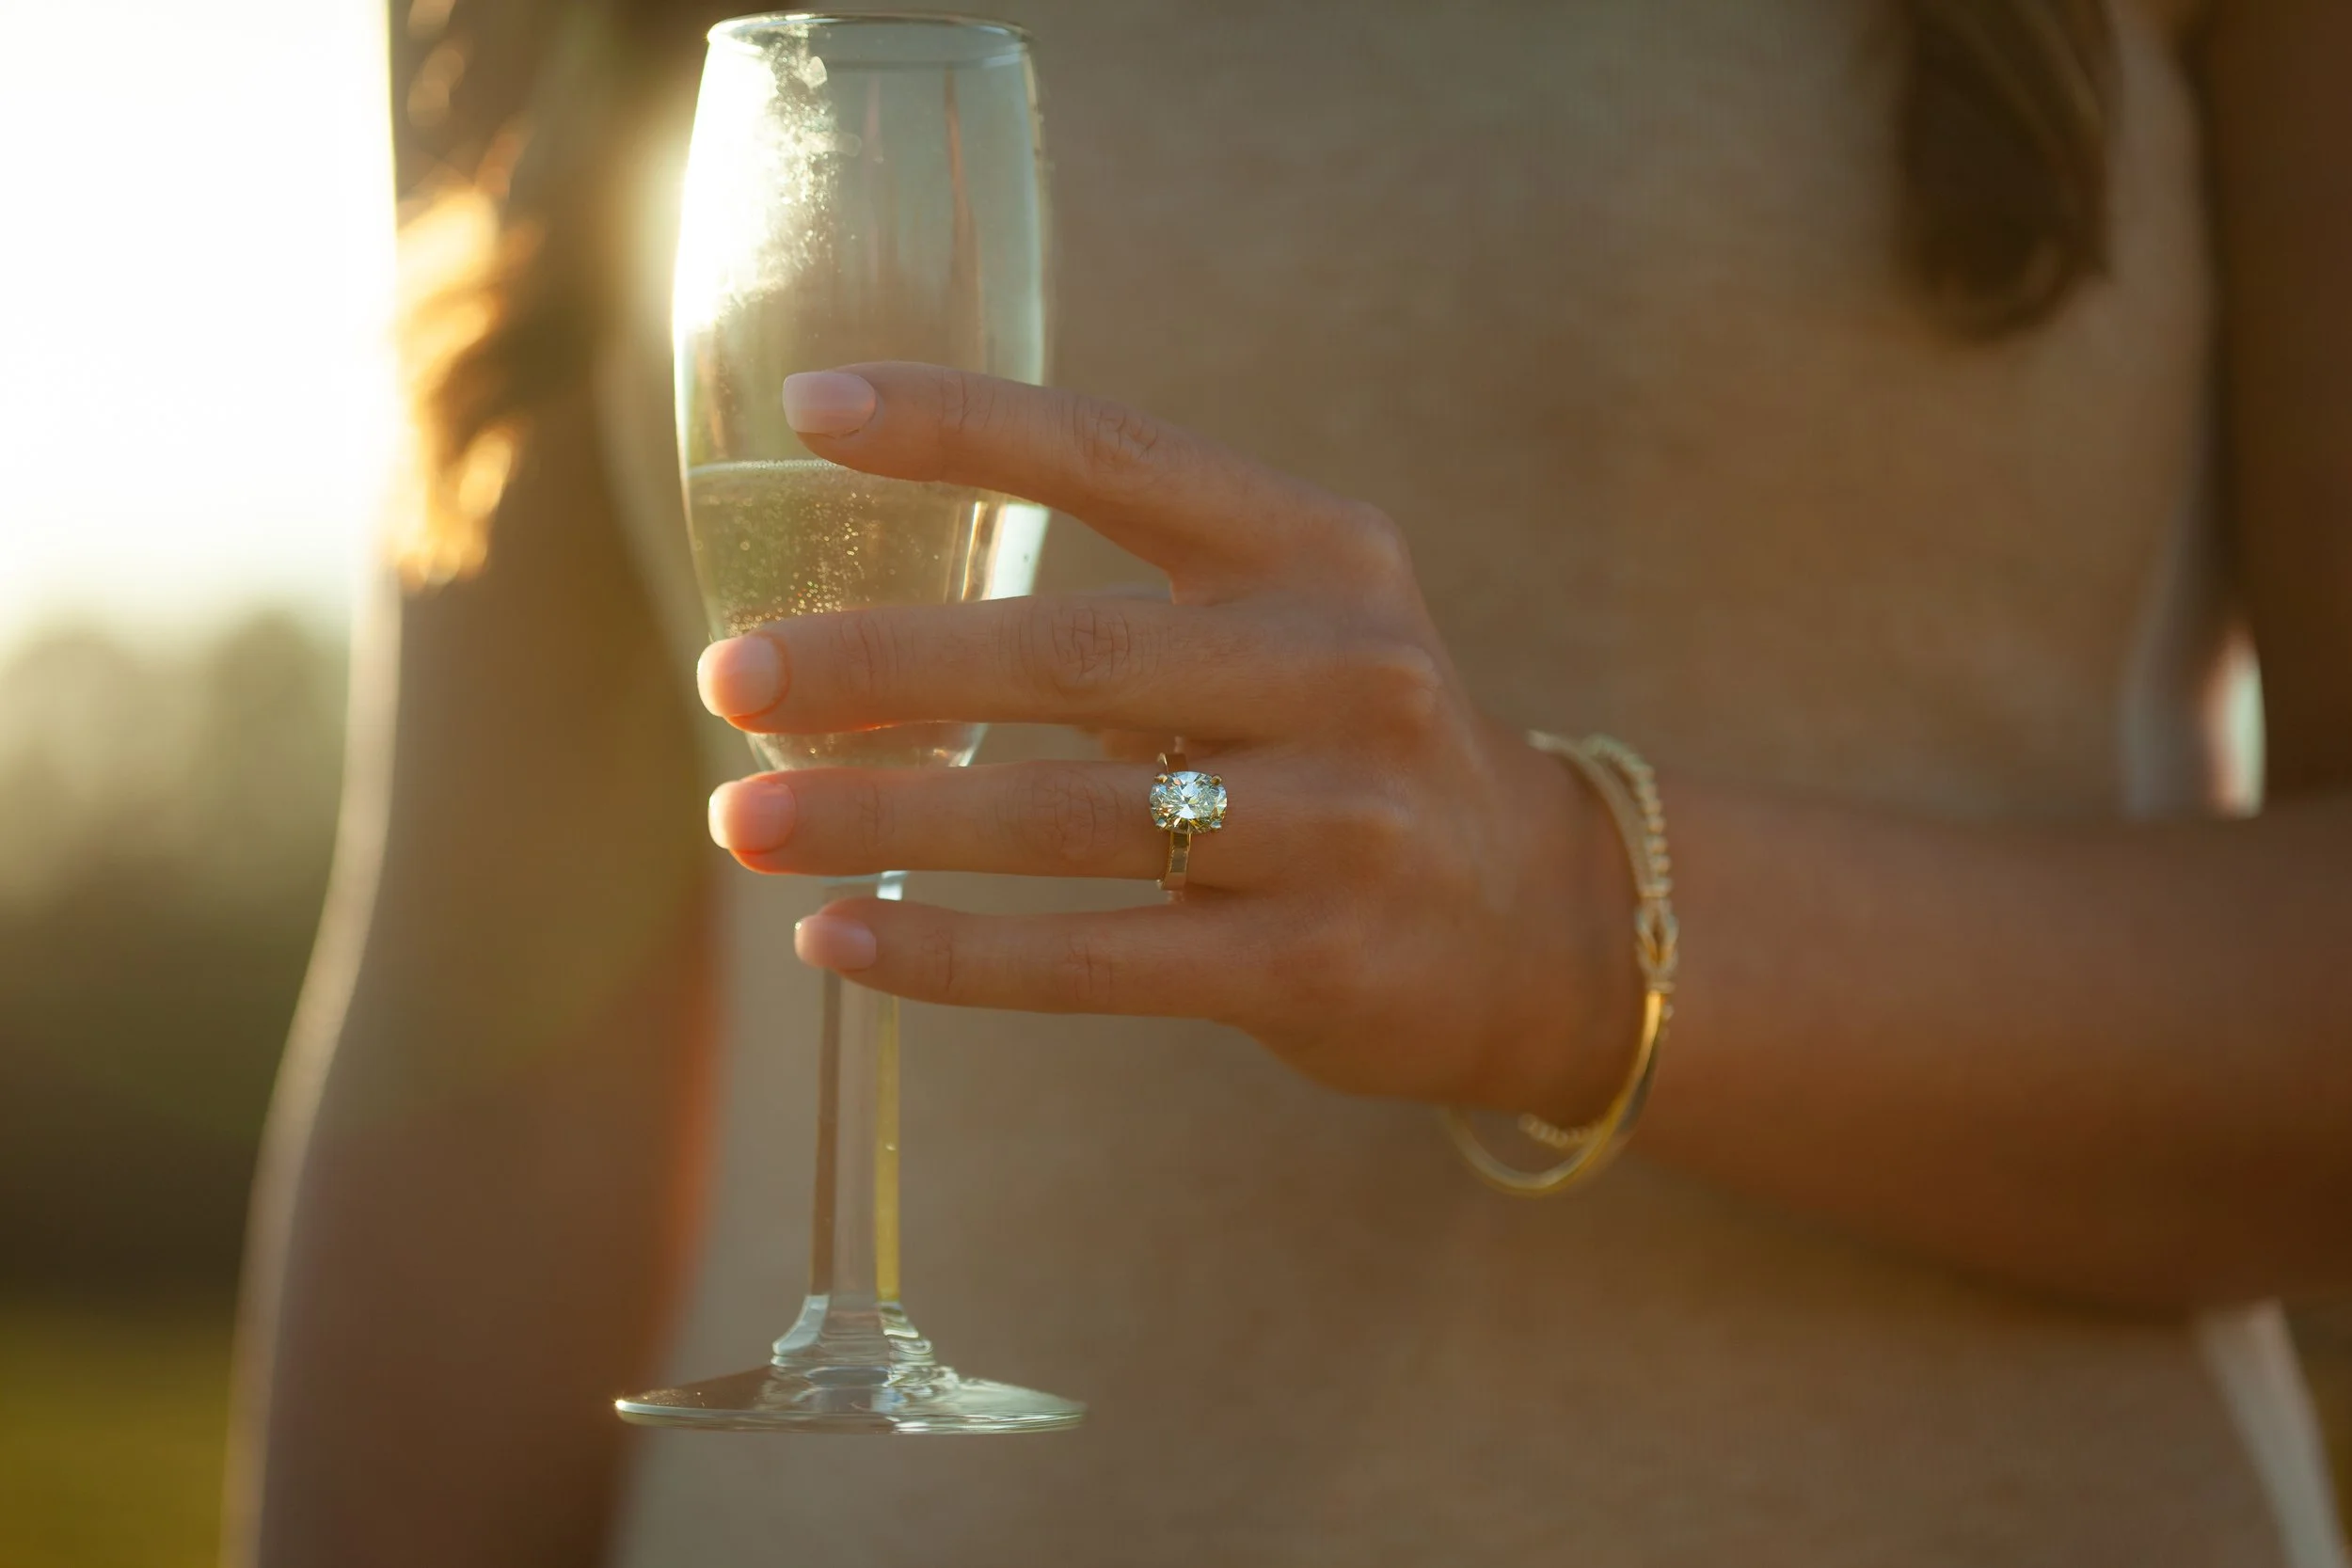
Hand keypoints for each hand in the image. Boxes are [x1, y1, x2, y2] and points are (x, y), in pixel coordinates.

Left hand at [697, 363, 1634, 1116]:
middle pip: (1063, 655)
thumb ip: (1137, 607)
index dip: (957, 428)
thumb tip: (865, 637)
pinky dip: (951, 953)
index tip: (807, 413)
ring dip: (882, 818)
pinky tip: (839, 941)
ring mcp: (1335, 824)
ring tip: (743, 823)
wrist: (1539, 923)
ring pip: (1060, 820)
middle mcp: (1338, 673)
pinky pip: (1092, 960)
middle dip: (876, 665)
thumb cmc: (1351, 754)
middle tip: (729, 678)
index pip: (1113, 454)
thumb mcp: (1295, 631)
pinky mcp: (1309, 964)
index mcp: (1317, 553)